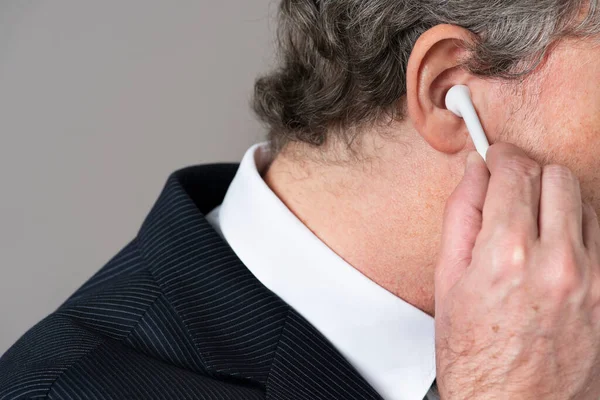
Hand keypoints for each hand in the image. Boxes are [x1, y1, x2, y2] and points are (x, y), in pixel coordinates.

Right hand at [435, 143, 599, 399]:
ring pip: (586, 201)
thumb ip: (461, 215)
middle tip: (509, 187)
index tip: (493, 156)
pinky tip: (555, 247)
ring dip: (557, 200)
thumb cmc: (475, 355)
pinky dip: (579, 228)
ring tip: (531, 223)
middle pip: (557, 176)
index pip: (515, 172)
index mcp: (508, 255)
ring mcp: (594, 279)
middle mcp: (560, 262)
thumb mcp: (448, 281)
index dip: (500, 155)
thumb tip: (473, 173)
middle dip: (529, 172)